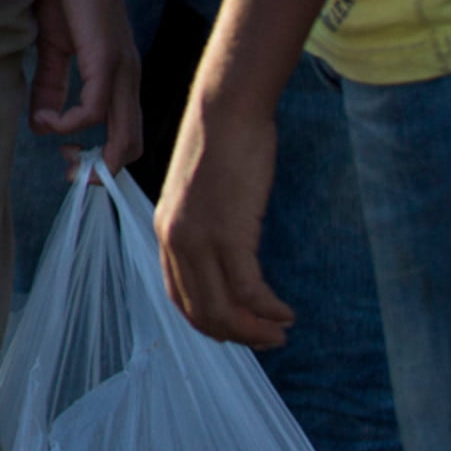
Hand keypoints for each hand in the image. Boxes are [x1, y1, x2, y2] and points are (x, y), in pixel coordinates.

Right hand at [30, 0, 142, 168]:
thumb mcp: (53, 44)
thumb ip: (50, 84)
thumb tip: (40, 122)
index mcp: (120, 75)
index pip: (128, 135)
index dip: (102, 160)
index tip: (67, 161)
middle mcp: (130, 77)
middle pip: (133, 145)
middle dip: (103, 172)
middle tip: (68, 173)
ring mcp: (122, 68)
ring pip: (125, 135)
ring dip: (91, 154)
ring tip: (57, 149)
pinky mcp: (106, 56)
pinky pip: (96, 108)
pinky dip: (70, 122)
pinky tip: (46, 118)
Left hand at [157, 93, 294, 348]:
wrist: (226, 110)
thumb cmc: (222, 145)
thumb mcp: (201, 192)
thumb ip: (203, 223)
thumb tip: (225, 252)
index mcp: (164, 230)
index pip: (178, 296)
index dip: (207, 322)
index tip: (235, 332)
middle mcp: (174, 239)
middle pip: (201, 311)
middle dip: (237, 335)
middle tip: (268, 340)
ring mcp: (199, 238)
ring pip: (223, 309)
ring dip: (255, 330)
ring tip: (281, 332)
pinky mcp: (228, 233)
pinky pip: (248, 290)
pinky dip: (268, 309)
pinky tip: (286, 312)